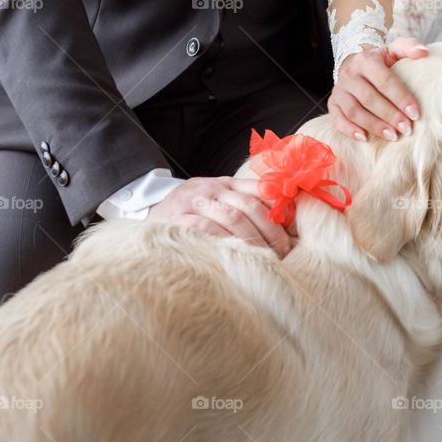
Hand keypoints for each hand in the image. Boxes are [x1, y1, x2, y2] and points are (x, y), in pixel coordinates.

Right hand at [147, 177, 292, 256]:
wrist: (148, 212)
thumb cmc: (191, 213)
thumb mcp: (217, 201)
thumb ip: (245, 205)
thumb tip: (285, 218)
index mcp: (226, 183)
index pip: (260, 188)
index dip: (280, 206)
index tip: (294, 227)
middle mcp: (212, 188)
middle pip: (249, 205)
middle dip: (270, 230)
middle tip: (283, 251)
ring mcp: (194, 202)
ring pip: (231, 216)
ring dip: (252, 239)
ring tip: (265, 258)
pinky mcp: (178, 218)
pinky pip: (206, 228)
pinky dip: (225, 241)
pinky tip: (236, 254)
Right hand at [329, 37, 427, 141]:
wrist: (354, 66)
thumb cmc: (380, 63)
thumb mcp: (393, 50)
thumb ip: (409, 47)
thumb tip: (423, 53)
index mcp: (366, 61)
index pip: (384, 81)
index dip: (400, 98)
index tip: (415, 114)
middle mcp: (350, 75)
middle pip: (369, 98)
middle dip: (390, 115)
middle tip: (406, 129)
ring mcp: (339, 90)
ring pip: (354, 111)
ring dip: (373, 125)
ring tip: (392, 136)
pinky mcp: (332, 103)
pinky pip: (337, 118)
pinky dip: (349, 130)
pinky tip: (364, 138)